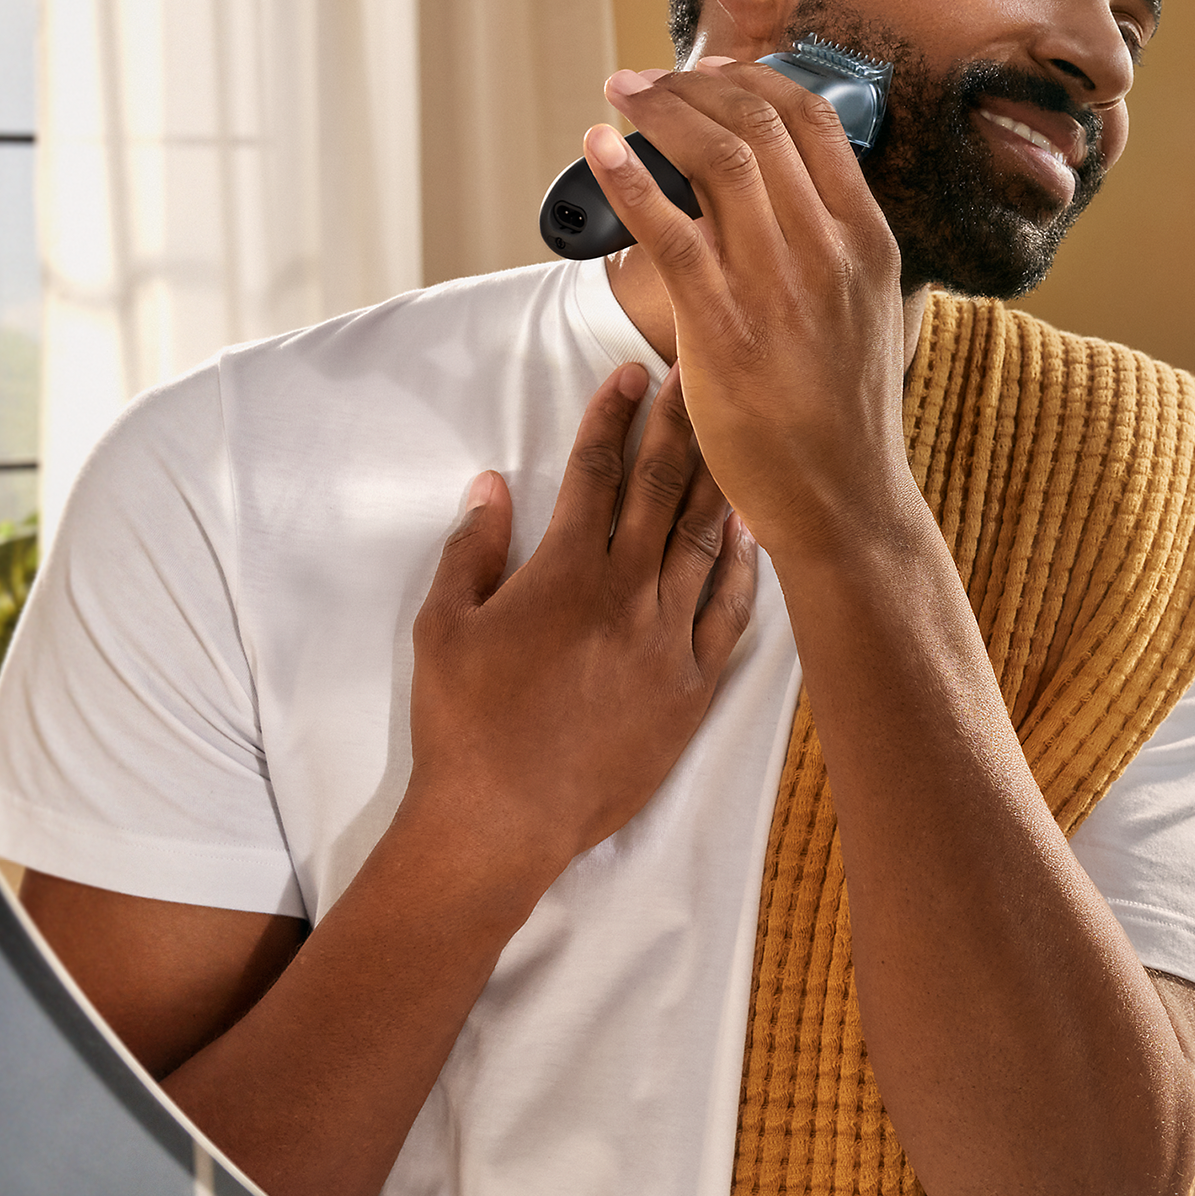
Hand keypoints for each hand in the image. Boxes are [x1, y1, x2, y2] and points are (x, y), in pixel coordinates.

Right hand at [403, 361, 766, 866]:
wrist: (503, 821)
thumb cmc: (461, 724)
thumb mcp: (442, 626)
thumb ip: (471, 549)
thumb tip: (491, 486)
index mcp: (565, 571)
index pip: (596, 469)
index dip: (614, 414)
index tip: (631, 374)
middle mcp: (626, 595)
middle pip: (661, 490)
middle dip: (679, 425)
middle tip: (696, 379)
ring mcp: (667, 642)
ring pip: (705, 542)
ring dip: (718, 482)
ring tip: (734, 436)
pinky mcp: (691, 690)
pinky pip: (730, 613)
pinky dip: (744, 567)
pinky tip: (751, 534)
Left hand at [579, 59, 920, 558]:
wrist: (843, 497)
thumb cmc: (843, 410)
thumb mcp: (867, 308)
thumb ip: (832, 245)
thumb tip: (785, 194)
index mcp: (866, 238)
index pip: (815, 121)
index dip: (755, 80)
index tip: (710, 72)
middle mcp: (828, 248)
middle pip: (759, 125)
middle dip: (693, 86)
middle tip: (646, 80)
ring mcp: (778, 284)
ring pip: (717, 160)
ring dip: (658, 113)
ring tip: (619, 96)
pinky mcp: (724, 325)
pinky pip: (669, 230)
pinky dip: (629, 179)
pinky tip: (600, 150)